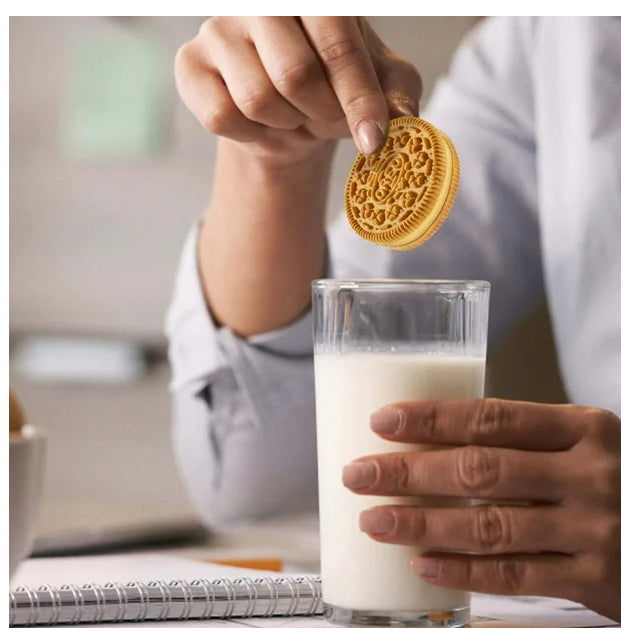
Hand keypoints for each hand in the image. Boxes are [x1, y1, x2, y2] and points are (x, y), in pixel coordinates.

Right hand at [174, 17, 421, 162]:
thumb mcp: (379, 87)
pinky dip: (250, 134)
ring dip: (285, 123)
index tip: (373, 139)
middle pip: (293, 73)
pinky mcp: (189, 64)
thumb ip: (396, 95)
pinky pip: (221, 116)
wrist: (285, 113)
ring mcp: (218, 28)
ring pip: (257, 99)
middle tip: (325, 117)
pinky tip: (259, 123)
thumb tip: (403, 119)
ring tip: (292, 114)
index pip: (338, 45)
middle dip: (320, 113)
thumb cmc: (333, 89)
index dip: (358, 99)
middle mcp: (261, 0)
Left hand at [342, 398, 620, 620]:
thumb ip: (524, 443)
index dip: (432, 419)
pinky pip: (516, 576)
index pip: (492, 418)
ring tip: (375, 522)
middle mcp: (588, 473)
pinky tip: (422, 565)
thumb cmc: (611, 476)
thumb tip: (432, 441)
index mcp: (582, 427)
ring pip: (490, 526)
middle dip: (410, 473)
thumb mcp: (581, 444)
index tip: (382, 421)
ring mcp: (594, 528)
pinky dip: (464, 572)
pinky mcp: (595, 579)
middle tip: (359, 475)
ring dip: (424, 525)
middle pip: (480, 470)